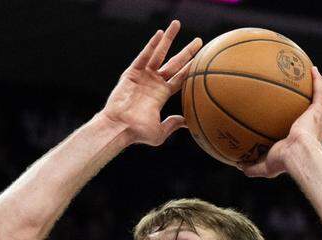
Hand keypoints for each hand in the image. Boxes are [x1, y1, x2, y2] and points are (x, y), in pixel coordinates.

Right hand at [100, 20, 202, 146]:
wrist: (119, 128)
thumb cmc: (137, 133)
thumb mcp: (160, 132)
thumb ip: (172, 125)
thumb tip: (188, 123)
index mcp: (161, 95)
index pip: (180, 77)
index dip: (191, 68)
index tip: (202, 59)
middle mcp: (153, 83)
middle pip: (174, 63)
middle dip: (187, 52)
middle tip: (199, 41)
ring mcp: (143, 76)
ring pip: (159, 54)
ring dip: (168, 40)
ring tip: (177, 24)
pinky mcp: (132, 73)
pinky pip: (144, 57)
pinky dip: (151, 45)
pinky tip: (159, 34)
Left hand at [241, 67, 321, 177]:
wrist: (296, 155)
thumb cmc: (284, 162)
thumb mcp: (266, 167)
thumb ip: (253, 166)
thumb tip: (239, 165)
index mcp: (310, 140)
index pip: (315, 130)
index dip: (313, 122)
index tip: (306, 116)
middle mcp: (319, 128)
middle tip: (314, 91)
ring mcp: (320, 119)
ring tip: (316, 75)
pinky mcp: (318, 111)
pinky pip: (320, 92)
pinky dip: (318, 81)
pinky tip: (312, 70)